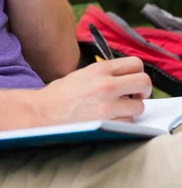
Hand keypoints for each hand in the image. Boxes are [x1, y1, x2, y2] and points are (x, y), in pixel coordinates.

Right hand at [35, 57, 151, 125]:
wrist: (43, 112)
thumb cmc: (60, 94)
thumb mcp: (83, 74)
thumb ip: (105, 74)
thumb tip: (125, 78)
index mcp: (100, 69)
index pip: (135, 64)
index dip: (137, 73)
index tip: (133, 80)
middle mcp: (106, 85)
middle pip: (144, 82)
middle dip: (143, 90)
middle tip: (135, 96)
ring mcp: (108, 105)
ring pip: (139, 106)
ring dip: (132, 109)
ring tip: (119, 110)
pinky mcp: (107, 124)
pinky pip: (129, 123)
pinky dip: (123, 123)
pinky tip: (111, 120)